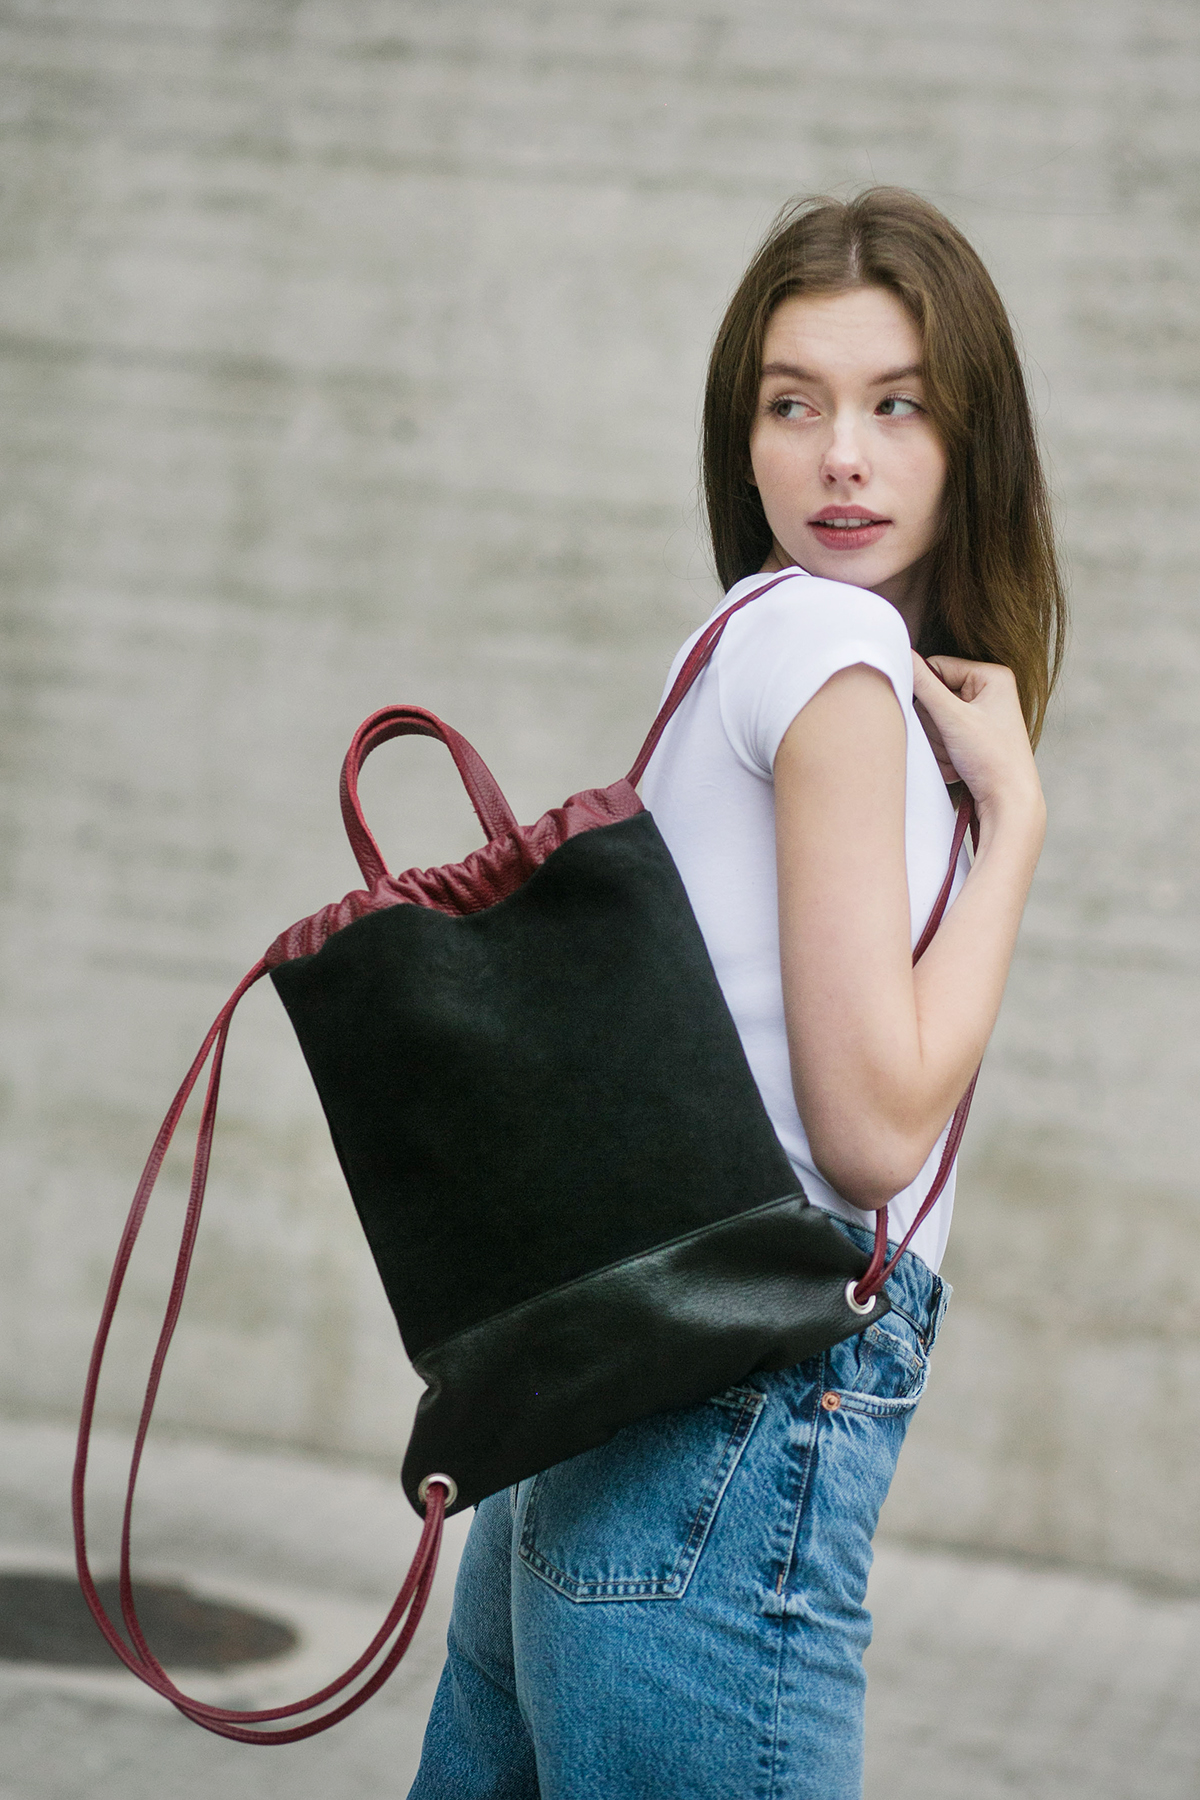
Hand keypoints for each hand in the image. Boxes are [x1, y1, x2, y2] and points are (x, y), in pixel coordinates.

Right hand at [911, 653, 1044, 827]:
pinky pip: (941, 736)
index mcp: (991, 676)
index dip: (926, 692)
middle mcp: (988, 691)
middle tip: (953, 740)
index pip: (936, 667)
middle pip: (933, 695)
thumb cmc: (993, 758)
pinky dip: (944, 752)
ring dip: (938, 741)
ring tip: (959, 755)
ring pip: (934, 719)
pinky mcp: (973, 737)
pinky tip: (959, 763)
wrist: (1009, 801)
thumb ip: (923, 684)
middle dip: (934, 723)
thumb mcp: (952, 717)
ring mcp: (980, 715)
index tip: (936, 716)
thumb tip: (900, 653)